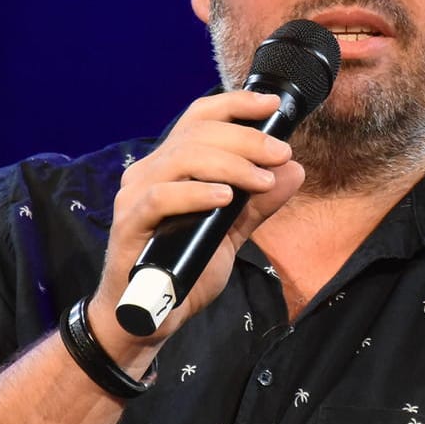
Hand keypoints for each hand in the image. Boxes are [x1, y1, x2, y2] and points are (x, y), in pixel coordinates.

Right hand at [88, 90, 304, 367]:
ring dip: (230, 164)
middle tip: (280, 154)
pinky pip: (160, 197)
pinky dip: (196, 193)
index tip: (272, 106)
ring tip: (262, 179)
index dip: (234, 105)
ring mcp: (135, 196)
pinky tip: (225, 198)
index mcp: (171, 165)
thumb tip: (294, 170)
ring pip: (181, 159)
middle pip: (196, 134)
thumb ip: (259, 202)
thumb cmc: (185, 269)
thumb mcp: (231, 231)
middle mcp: (150, 171)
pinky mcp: (129, 224)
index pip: (199, 118)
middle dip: (246, 139)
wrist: (148, 318)